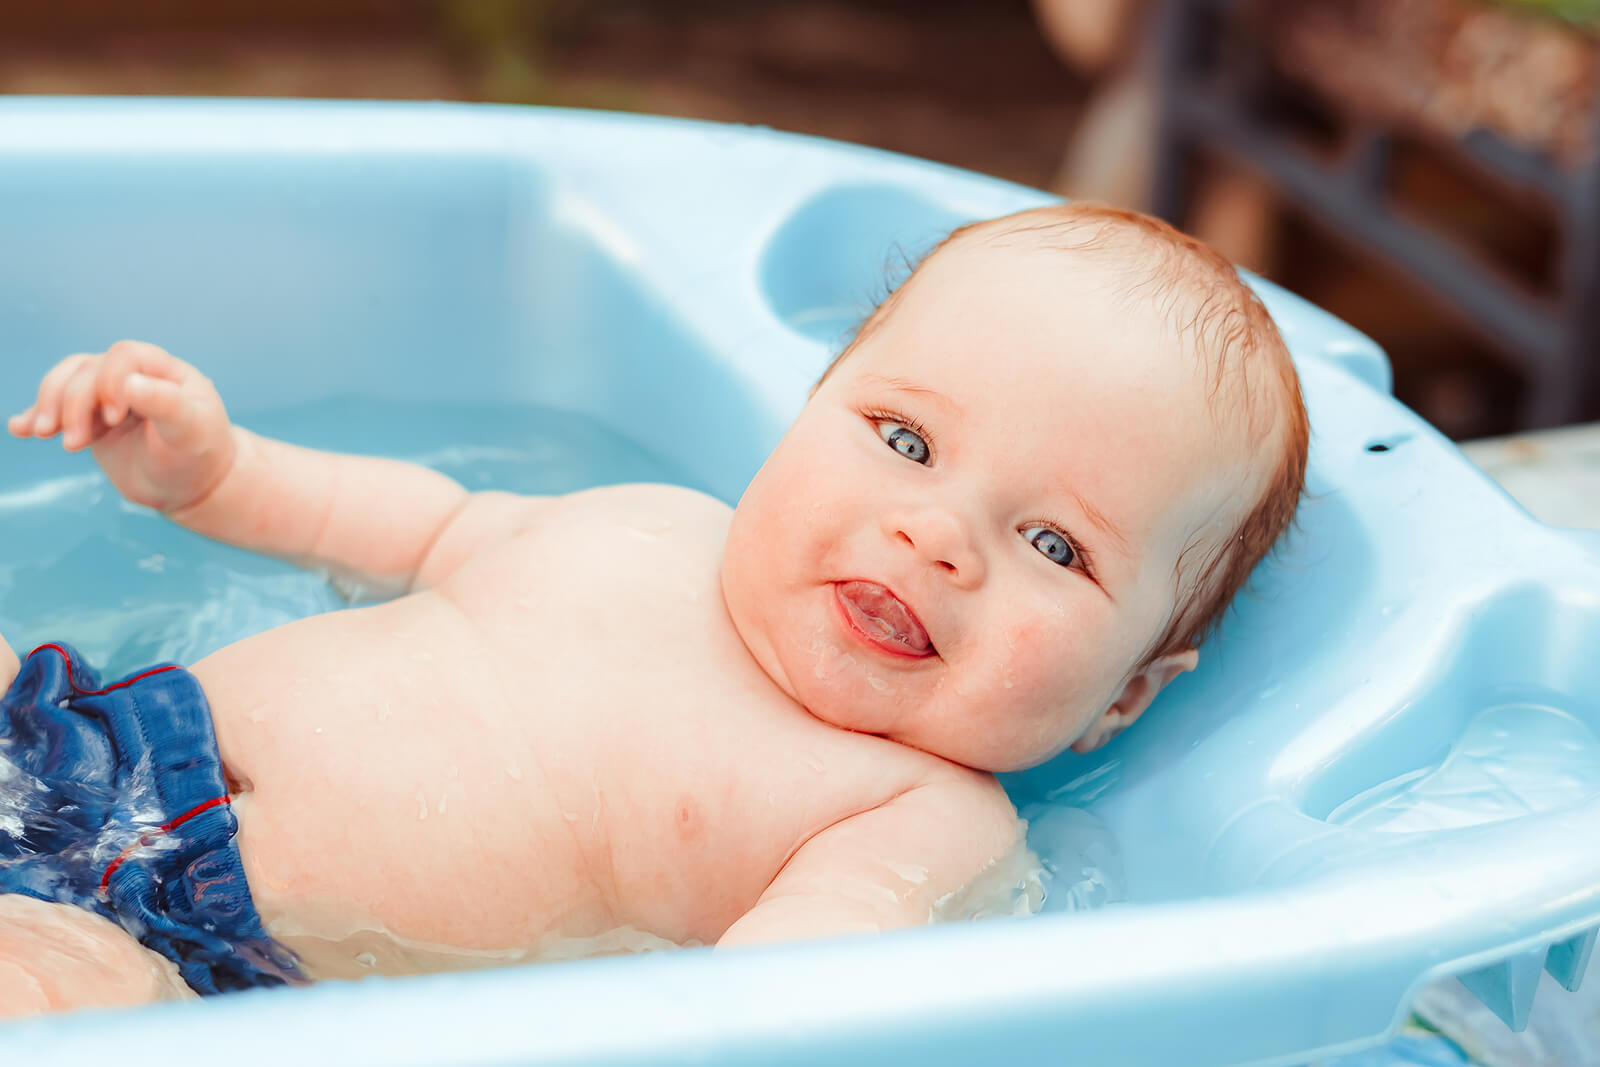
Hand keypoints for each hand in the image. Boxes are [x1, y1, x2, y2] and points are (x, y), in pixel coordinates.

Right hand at [8, 341, 236, 513]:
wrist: (193, 485)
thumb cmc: (200, 454)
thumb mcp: (192, 431)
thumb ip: (166, 404)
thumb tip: (130, 383)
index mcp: (162, 369)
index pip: (123, 356)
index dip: (110, 380)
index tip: (114, 417)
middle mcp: (131, 375)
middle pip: (87, 371)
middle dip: (73, 404)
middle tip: (74, 444)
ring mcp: (107, 396)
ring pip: (66, 383)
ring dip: (49, 406)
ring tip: (43, 434)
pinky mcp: (90, 419)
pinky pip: (57, 408)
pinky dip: (35, 416)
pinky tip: (19, 428)